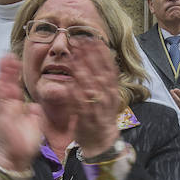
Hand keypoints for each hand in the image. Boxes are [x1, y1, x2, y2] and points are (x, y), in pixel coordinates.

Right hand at [0, 54, 44, 171]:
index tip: (16, 62)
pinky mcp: (2, 117)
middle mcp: (8, 107)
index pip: (14, 87)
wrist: (17, 158)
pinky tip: (1, 79)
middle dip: (6, 70)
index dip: (14, 74)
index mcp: (16, 108)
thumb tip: (34, 107)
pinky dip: (0, 90)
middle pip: (6, 84)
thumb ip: (33, 114)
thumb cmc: (24, 143)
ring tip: (4, 61)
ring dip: (2, 75)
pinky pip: (0, 101)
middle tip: (8, 56)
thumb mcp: (34, 125)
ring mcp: (4, 111)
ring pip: (1, 89)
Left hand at [69, 36, 120, 155]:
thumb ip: (104, 78)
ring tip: (71, 55)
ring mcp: (96, 107)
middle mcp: (107, 97)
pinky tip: (67, 80)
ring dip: (81, 69)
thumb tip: (99, 57)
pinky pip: (78, 102)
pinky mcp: (85, 116)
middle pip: (99, 72)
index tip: (93, 38)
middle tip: (79, 40)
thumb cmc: (101, 115)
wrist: (101, 140)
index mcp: (112, 90)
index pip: (109, 67)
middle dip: (90, 56)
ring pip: (90, 85)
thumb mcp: (108, 95)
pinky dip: (73, 91)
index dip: (101, 52)